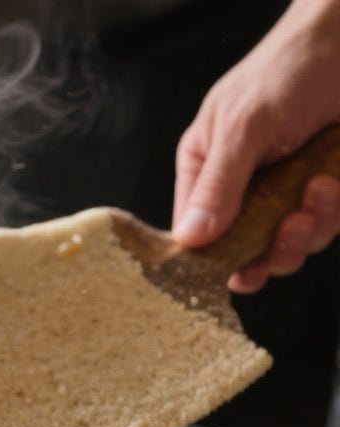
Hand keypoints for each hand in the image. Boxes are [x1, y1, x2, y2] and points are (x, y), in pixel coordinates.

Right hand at [172, 0, 339, 290]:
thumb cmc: (289, 68)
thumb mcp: (242, 127)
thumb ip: (218, 185)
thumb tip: (189, 237)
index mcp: (207, 169)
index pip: (195, 233)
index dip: (211, 259)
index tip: (233, 269)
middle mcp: (241, 189)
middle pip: (244, 254)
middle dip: (270, 251)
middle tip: (288, 227)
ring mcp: (282, 196)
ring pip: (287, 248)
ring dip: (306, 230)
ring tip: (317, 189)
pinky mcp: (318, 197)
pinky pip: (321, 229)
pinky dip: (329, 212)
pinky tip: (330, 181)